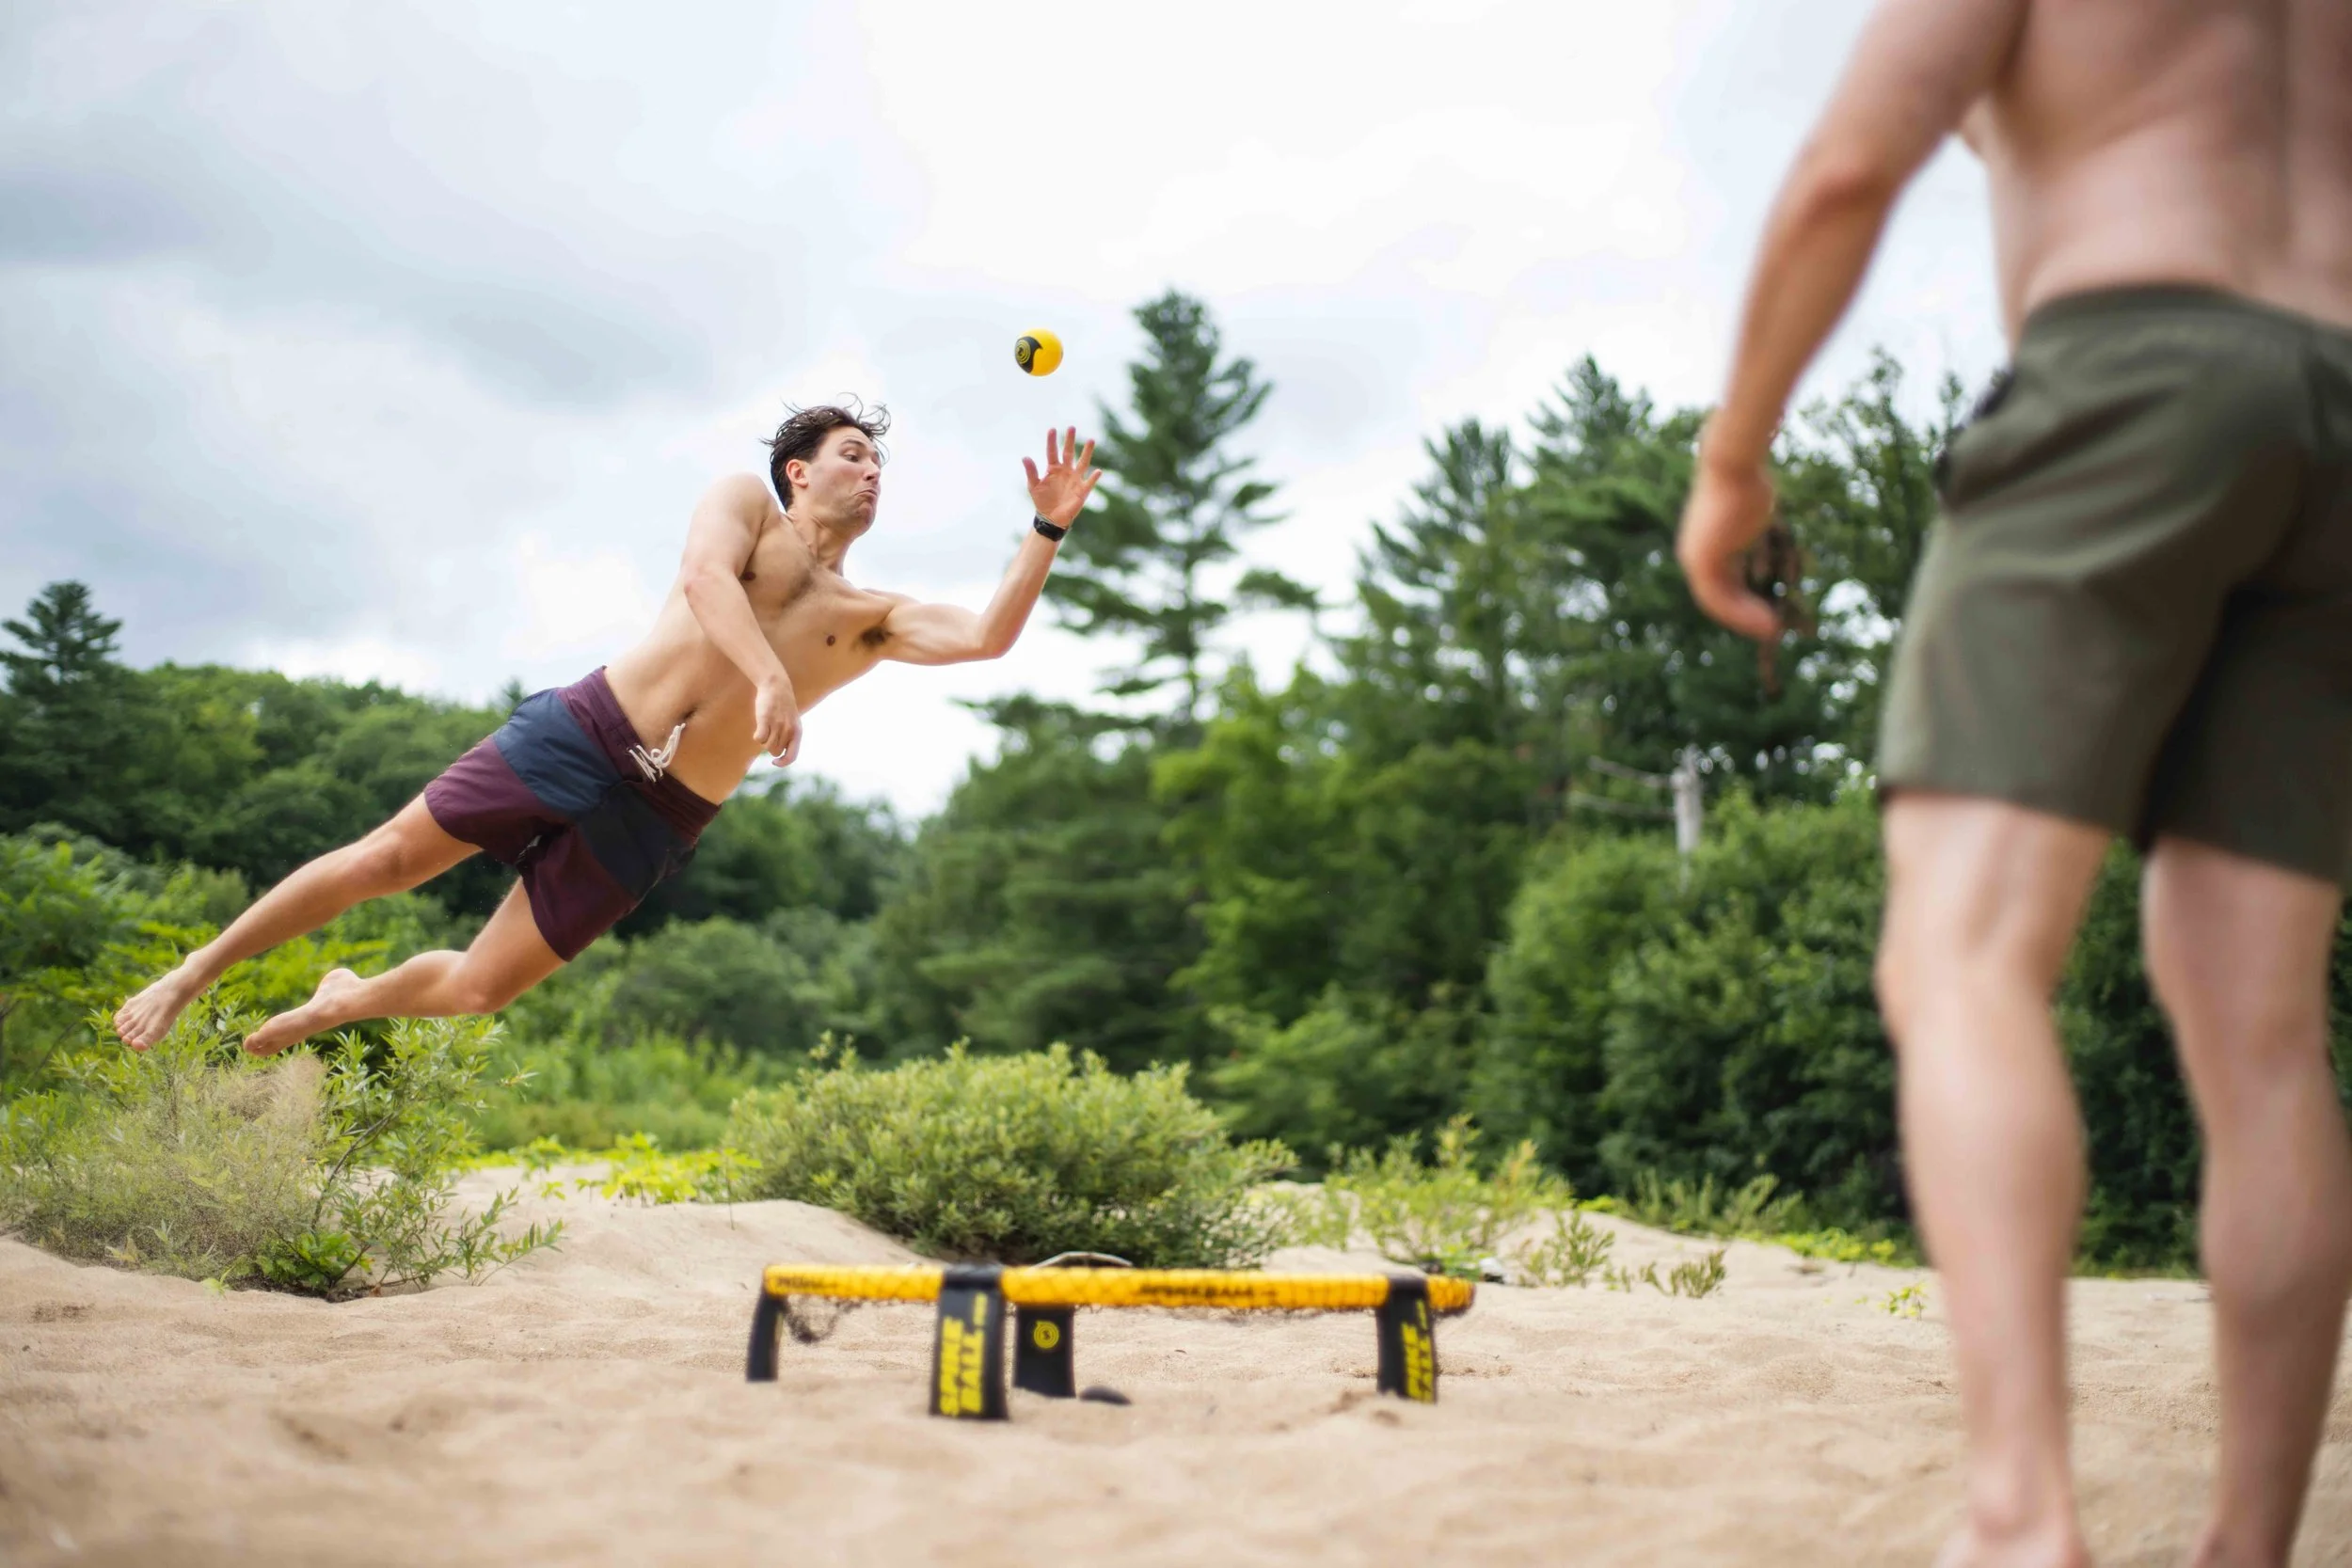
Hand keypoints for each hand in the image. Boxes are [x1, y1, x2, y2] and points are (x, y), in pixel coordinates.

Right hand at [753, 675, 801, 767]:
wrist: (776, 686)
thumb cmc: (782, 707)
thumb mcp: (792, 722)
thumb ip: (789, 738)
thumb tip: (778, 756)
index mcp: (797, 732)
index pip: (792, 757)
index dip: (783, 763)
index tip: (774, 762)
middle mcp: (789, 730)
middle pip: (775, 752)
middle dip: (770, 746)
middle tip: (770, 732)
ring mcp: (777, 725)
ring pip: (766, 746)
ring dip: (763, 740)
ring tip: (766, 727)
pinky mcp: (765, 719)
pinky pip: (759, 739)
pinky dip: (757, 736)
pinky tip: (759, 727)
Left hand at [1022, 426, 1101, 528]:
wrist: (1051, 517)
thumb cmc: (1042, 501)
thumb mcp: (1034, 485)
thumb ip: (1031, 471)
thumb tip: (1025, 457)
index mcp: (1053, 468)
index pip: (1052, 452)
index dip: (1052, 441)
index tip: (1052, 429)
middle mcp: (1065, 471)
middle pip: (1069, 452)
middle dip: (1070, 441)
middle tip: (1071, 428)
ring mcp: (1075, 479)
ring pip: (1083, 462)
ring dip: (1087, 452)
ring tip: (1091, 440)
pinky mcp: (1082, 490)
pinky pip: (1089, 482)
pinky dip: (1094, 477)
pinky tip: (1098, 471)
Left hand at [1676, 436, 1783, 641]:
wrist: (1734, 465)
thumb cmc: (1749, 483)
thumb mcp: (1754, 515)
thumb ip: (1756, 535)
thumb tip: (1773, 540)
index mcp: (1704, 547)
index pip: (1721, 585)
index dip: (1744, 603)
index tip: (1769, 612)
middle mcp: (1693, 556)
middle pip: (1719, 598)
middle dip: (1747, 615)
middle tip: (1773, 628)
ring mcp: (1694, 559)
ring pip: (1719, 603)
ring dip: (1746, 619)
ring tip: (1773, 630)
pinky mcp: (1701, 561)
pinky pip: (1720, 599)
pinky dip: (1743, 613)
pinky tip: (1767, 621)